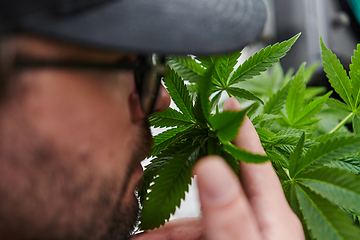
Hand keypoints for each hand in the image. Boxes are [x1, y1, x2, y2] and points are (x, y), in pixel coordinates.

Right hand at [132, 98, 304, 239]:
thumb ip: (230, 211)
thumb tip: (213, 164)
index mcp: (270, 213)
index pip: (253, 158)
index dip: (241, 127)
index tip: (227, 101)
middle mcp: (251, 219)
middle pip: (212, 188)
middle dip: (178, 188)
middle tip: (152, 182)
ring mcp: (232, 233)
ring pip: (192, 219)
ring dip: (162, 226)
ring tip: (137, 234)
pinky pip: (187, 235)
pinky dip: (165, 237)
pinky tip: (146, 238)